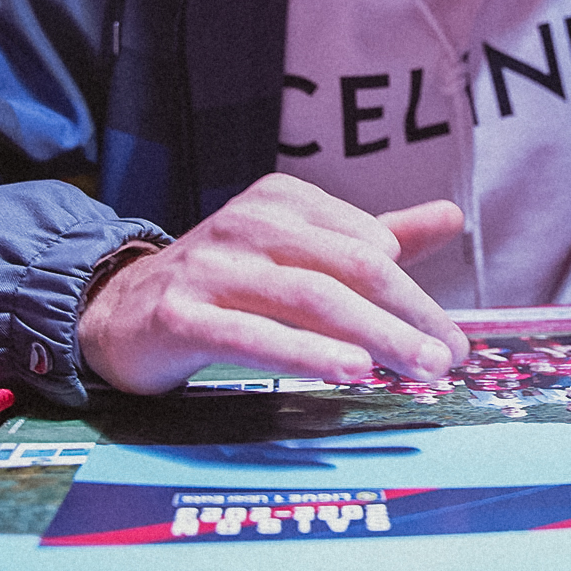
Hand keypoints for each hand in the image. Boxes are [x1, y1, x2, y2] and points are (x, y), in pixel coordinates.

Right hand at [77, 173, 467, 393]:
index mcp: (283, 200)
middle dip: (407, 315)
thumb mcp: (301, 252)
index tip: (451, 338)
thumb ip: (374, 237)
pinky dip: (306, 353)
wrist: (119, 311)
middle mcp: (249, 223)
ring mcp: (212, 268)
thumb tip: (452, 215)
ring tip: (415, 368)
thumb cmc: (227, 283)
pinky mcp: (181, 316)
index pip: (369, 245)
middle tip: (448, 358)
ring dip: (373, 335)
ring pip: (309, 299)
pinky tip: (349, 370)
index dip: (417, 294)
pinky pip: (253, 336)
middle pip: (349, 269)